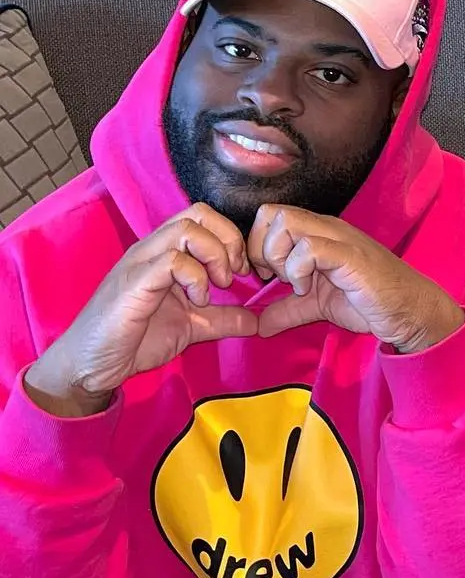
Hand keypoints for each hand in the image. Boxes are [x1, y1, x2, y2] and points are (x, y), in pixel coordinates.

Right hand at [25, 203, 256, 417]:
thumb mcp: (193, 327)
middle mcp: (153, 249)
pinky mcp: (134, 282)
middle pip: (199, 213)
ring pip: (187, 229)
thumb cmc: (135, 340)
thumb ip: (224, 319)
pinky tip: (198, 301)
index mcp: (166, 253)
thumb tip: (258, 320)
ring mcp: (142, 262)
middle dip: (229, 240)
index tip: (243, 272)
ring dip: (215, 256)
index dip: (232, 239)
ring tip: (217, 287)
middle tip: (234, 275)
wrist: (92, 365)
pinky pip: (172, 260)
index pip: (204, 218)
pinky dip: (196, 278)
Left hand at [249, 206, 462, 353]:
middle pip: (271, 213)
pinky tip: (308, 289)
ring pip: (286, 223)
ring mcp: (338, 238)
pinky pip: (309, 247)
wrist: (408, 311)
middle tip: (277, 278)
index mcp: (317, 232)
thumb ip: (287, 310)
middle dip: (262, 249)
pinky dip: (298, 270)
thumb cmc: (369, 303)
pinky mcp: (349, 255)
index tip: (267, 277)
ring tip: (295, 283)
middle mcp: (325, 227)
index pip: (269, 216)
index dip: (257, 245)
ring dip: (279, 257)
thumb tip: (257, 325)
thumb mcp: (317, 306)